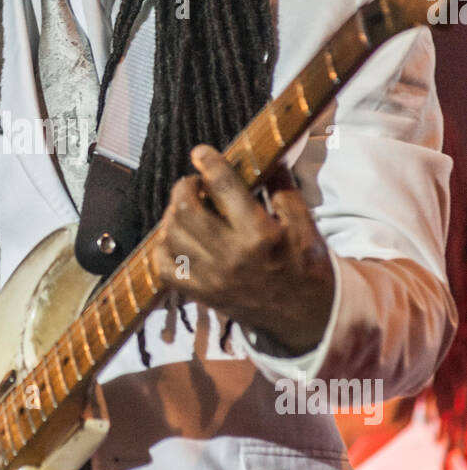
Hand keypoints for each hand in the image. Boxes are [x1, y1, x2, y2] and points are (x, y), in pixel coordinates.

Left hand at [152, 144, 334, 355]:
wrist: (305, 317)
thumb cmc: (306, 265)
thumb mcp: (304, 224)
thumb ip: (282, 187)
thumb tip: (266, 154)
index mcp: (259, 234)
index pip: (223, 186)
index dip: (208, 162)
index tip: (201, 152)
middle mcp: (230, 255)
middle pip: (185, 209)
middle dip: (185, 187)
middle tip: (195, 184)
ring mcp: (211, 278)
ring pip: (170, 234)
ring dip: (173, 214)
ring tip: (188, 209)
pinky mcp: (200, 294)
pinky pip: (163, 266)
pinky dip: (163, 247)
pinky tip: (177, 237)